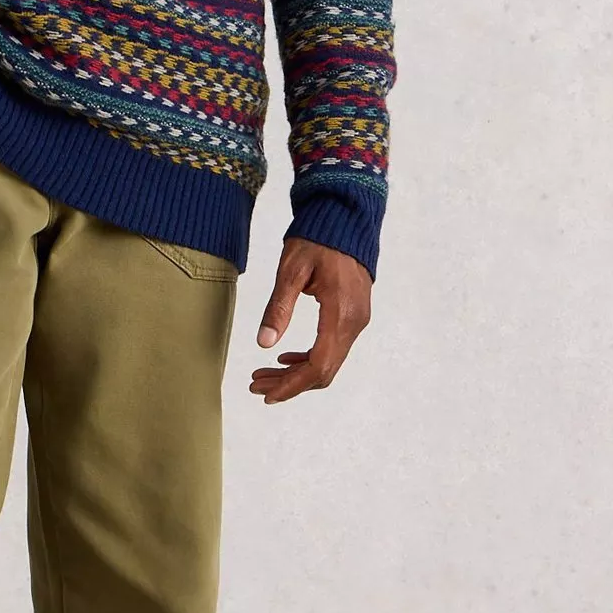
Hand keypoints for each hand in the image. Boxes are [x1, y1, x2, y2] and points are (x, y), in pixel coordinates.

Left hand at [250, 238, 371, 402]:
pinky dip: (308, 358)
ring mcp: (357, 320)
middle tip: (255, 385)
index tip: (265, 394)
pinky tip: (284, 358)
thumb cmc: (317, 238)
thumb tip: (264, 344)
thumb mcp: (291, 270)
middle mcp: (354, 322)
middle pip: (323, 370)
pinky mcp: (353, 315)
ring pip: (328, 362)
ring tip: (263, 374)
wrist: (346, 218)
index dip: (291, 385)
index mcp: (340, 314)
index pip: (317, 365)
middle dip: (289, 384)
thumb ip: (278, 308)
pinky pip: (333, 348)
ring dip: (296, 373)